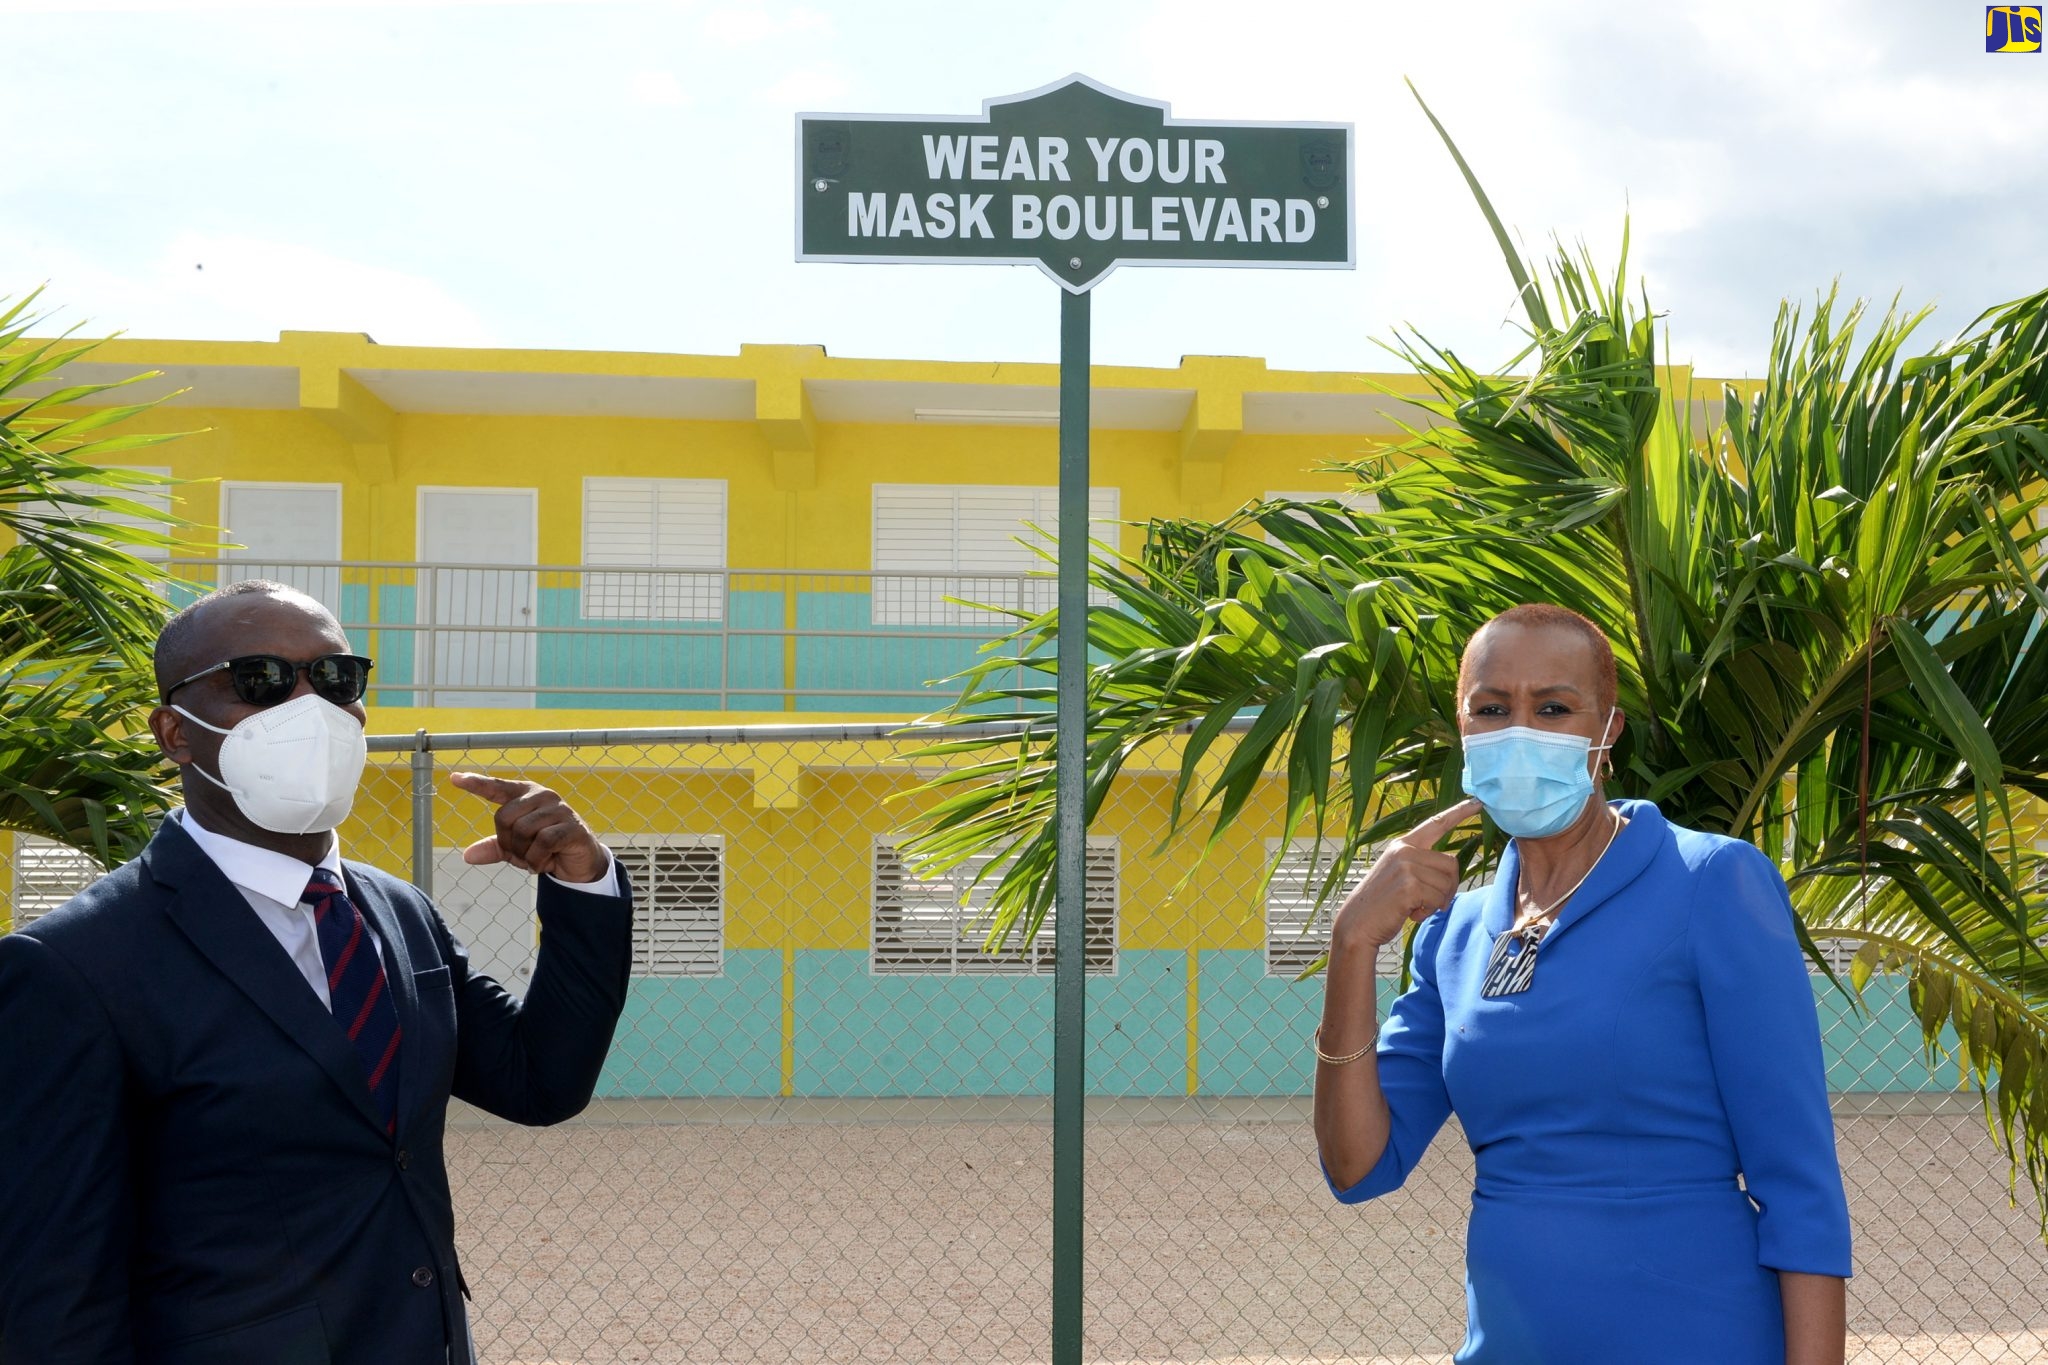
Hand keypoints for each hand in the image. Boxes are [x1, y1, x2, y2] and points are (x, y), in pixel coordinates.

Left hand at [450, 772, 609, 882]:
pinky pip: (543, 842)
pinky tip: (545, 863)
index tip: (454, 779)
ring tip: (536, 858)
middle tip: (524, 853)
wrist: (579, 861)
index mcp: (526, 795)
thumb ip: (494, 847)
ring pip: (522, 831)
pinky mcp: (572, 825)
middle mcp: (542, 796)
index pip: (497, 787)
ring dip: (525, 854)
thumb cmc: (545, 848)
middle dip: (508, 843)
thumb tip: (467, 856)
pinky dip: (538, 859)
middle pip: (504, 818)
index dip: (476, 784)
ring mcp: (559, 809)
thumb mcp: (516, 848)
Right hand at [1330, 798, 1481, 952]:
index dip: (1459, 813)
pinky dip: (1429, 912)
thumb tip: (1452, 870)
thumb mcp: (1398, 874)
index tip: (1478, 802)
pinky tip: (1411, 914)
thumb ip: (1421, 865)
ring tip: (1415, 907)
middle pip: (1451, 864)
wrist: (1357, 923)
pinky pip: (1439, 899)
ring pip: (1447, 884)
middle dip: (1449, 887)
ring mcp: (1406, 866)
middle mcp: (1404, 850)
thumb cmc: (1381, 903)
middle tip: (1433, 902)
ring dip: (1437, 903)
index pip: (1436, 824)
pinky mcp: (1410, 885)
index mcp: (1403, 845)